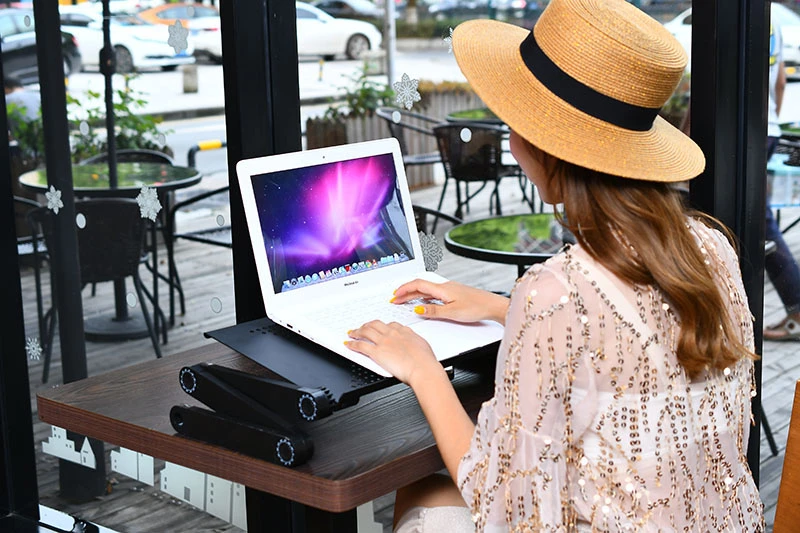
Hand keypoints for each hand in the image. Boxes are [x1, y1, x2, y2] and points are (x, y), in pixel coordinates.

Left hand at [345, 321, 441, 385]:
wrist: (422, 368)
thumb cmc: (425, 361)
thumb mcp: (423, 346)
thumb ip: (416, 344)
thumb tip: (415, 346)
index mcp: (405, 332)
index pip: (391, 325)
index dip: (383, 325)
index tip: (381, 328)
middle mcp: (393, 334)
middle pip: (376, 325)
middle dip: (367, 325)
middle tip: (363, 327)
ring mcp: (384, 342)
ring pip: (366, 332)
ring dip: (357, 331)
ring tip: (352, 333)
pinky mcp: (377, 352)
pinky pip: (361, 345)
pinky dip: (352, 344)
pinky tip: (348, 344)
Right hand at [392, 279, 508, 324]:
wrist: (493, 305)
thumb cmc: (477, 307)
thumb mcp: (452, 313)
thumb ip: (433, 311)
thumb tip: (418, 310)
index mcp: (442, 289)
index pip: (418, 285)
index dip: (404, 289)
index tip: (394, 295)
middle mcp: (445, 286)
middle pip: (420, 286)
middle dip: (405, 292)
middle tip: (395, 299)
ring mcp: (449, 289)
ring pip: (427, 290)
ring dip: (414, 294)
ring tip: (404, 301)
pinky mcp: (454, 294)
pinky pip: (434, 293)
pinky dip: (424, 297)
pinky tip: (423, 303)